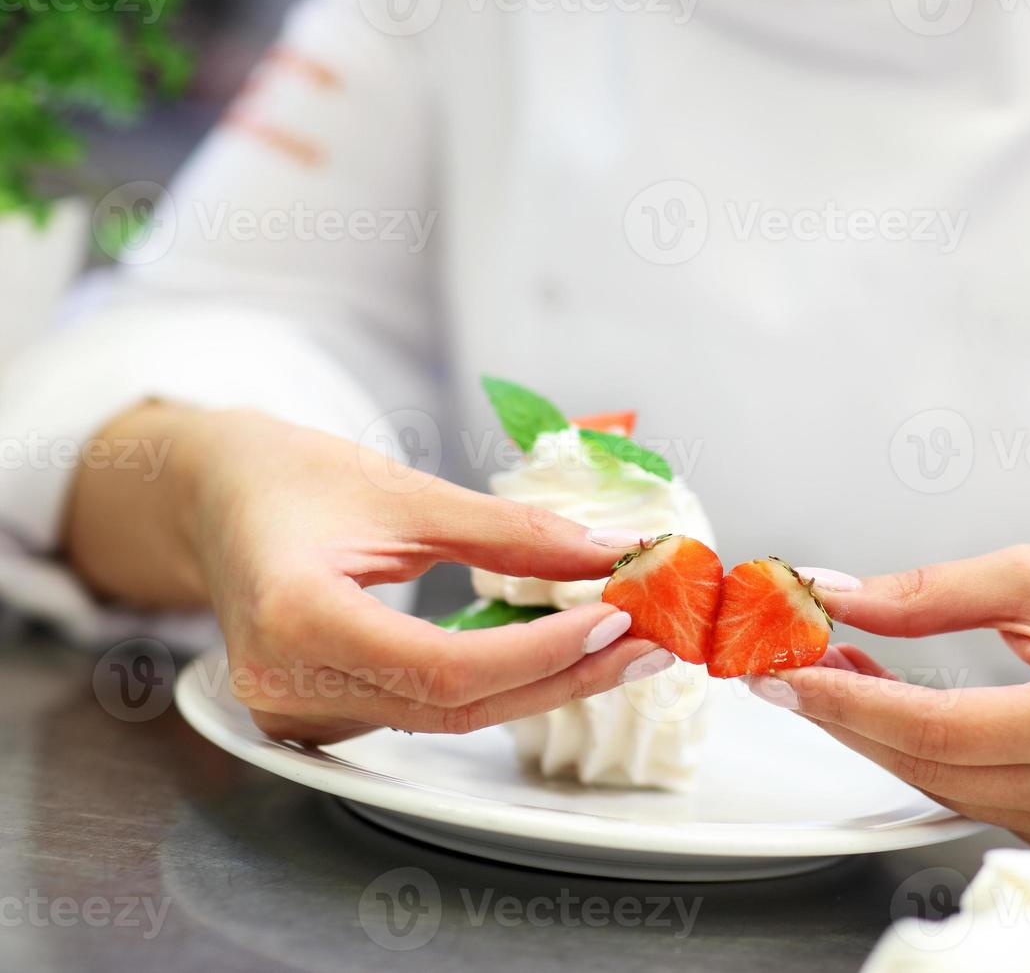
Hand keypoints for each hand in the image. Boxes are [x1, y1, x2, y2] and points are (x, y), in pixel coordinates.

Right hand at [64, 404, 660, 743]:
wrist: (214, 497)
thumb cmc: (293, 477)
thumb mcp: (406, 490)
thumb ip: (510, 531)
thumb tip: (613, 551)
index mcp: (295, 619)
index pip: (441, 669)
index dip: (539, 654)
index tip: (615, 617)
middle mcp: (287, 685)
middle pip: (454, 707)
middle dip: (563, 677)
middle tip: (647, 644)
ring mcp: (297, 712)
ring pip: (445, 718)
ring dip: (539, 684)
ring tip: (617, 645)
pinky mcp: (317, 715)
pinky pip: (422, 711)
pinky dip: (494, 684)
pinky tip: (551, 655)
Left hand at [761, 546, 1029, 847]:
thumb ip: (927, 593)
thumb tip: (832, 597)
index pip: (941, 727)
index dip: (850, 702)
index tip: (784, 671)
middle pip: (928, 764)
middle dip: (844, 713)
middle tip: (785, 662)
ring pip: (936, 785)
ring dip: (869, 730)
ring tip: (825, 668)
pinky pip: (962, 795)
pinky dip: (911, 751)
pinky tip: (876, 704)